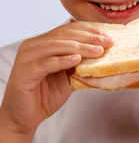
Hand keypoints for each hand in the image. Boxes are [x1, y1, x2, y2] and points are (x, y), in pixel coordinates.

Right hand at [0, 21, 112, 140]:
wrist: (24, 117)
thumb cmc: (45, 95)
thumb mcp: (67, 75)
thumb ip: (79, 63)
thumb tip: (102, 53)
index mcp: (43, 42)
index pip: (68, 29)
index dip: (89, 31)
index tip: (106, 36)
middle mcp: (34, 45)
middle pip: (64, 35)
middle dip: (88, 38)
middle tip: (107, 42)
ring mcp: (27, 56)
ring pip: (57, 46)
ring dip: (81, 48)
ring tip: (98, 51)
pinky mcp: (25, 71)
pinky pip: (47, 63)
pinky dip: (63, 60)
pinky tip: (77, 60)